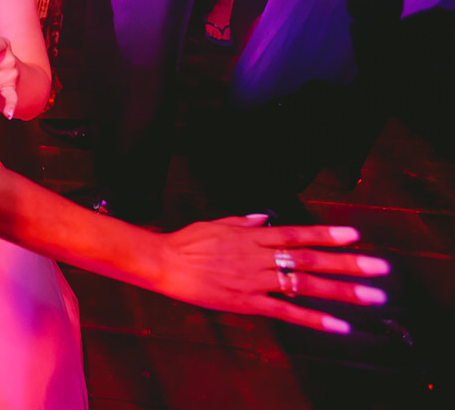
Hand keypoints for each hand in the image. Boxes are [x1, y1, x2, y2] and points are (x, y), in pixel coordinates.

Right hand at [155, 216, 390, 332]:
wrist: (164, 262)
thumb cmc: (186, 241)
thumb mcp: (215, 223)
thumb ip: (242, 221)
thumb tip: (263, 218)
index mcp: (253, 235)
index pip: (297, 233)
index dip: (326, 233)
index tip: (354, 234)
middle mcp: (260, 256)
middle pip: (311, 258)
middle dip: (348, 263)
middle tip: (379, 268)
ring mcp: (256, 279)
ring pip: (305, 284)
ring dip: (342, 290)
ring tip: (372, 297)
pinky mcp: (248, 302)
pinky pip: (287, 312)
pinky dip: (314, 319)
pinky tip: (338, 325)